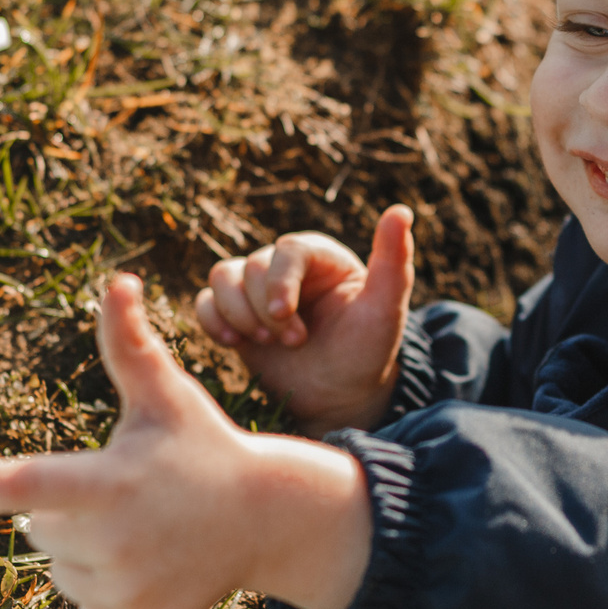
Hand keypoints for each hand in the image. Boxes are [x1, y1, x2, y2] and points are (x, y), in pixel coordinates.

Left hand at [0, 274, 372, 608]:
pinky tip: (154, 565)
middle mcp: (109, 543)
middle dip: (71, 511)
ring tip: (148, 532)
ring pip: (61, 569)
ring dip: (90, 551)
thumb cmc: (202, 446)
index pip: (20, 482)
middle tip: (132, 495)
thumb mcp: (166, 398)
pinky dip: (110, 587)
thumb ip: (129, 346)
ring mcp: (122, 589)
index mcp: (106, 483)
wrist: (267, 519)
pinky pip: (86, 607)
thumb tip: (117, 281)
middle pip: (39, 529)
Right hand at [195, 205, 414, 432]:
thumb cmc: (367, 352)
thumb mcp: (386, 310)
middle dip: (265, 308)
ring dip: (236, 311)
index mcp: (322, 258)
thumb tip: (401, 211)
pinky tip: (232, 342)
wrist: (340, 397)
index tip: (284, 314)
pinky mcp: (237, 315)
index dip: (280, 280)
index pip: (289, 249)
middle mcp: (288, 267)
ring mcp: (258, 291)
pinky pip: (206, 302)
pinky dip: (211, 319)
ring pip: (223, 276)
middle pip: (253, 266)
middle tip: (294, 340)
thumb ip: (394, 263)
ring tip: (263, 342)